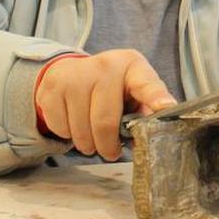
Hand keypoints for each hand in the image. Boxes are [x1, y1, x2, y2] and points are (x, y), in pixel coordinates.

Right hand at [35, 50, 175, 160]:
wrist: (71, 71)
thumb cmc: (111, 87)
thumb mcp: (133, 92)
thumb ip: (144, 112)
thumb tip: (149, 140)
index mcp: (133, 66)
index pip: (147, 84)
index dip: (156, 97)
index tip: (165, 107)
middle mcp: (105, 66)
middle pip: (105, 122)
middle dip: (108, 147)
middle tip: (111, 152)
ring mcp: (76, 75)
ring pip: (81, 130)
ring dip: (88, 145)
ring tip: (93, 139)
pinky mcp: (52, 87)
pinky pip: (60, 128)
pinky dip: (68, 135)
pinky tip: (74, 123)